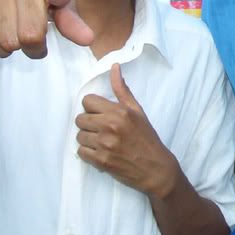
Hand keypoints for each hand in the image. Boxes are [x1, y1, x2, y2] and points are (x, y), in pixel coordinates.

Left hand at [76, 63, 177, 197]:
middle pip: (80, 119)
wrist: (155, 168)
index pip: (87, 101)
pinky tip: (100, 152)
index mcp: (119, 111)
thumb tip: (114, 66)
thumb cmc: (146, 137)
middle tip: (101, 129)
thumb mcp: (137, 110)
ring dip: (88, 138)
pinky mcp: (101, 161)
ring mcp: (104, 145)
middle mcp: (110, 126)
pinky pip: (81, 152)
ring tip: (101, 141)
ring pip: (79, 136)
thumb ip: (122, 89)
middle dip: (89, 123)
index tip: (101, 114)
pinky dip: (88, 152)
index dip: (92, 107)